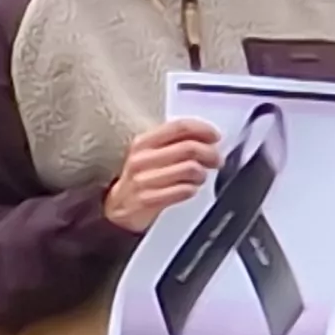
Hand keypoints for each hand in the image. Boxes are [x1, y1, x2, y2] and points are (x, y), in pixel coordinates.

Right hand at [106, 117, 221, 232]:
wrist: (119, 207)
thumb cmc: (143, 177)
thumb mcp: (152, 153)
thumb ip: (177, 141)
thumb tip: (209, 137)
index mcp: (143, 142)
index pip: (180, 127)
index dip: (204, 130)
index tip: (215, 137)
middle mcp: (141, 159)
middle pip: (189, 148)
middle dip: (211, 154)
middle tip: (216, 160)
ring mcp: (142, 180)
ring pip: (190, 169)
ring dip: (201, 174)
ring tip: (198, 178)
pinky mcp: (147, 199)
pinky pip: (183, 190)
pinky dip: (191, 190)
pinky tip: (187, 189)